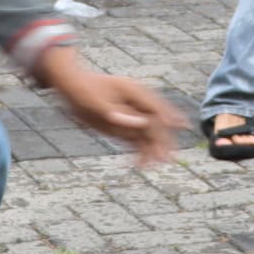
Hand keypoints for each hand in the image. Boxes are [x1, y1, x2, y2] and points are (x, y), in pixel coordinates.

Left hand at [36, 47, 175, 165]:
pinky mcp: (121, 125)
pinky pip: (133, 139)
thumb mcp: (97, 103)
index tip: (181, 125)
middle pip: (155, 121)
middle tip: (172, 154)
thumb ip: (118, 114)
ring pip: (146, 133)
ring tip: (161, 163)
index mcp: (133, 91)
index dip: (170, 115)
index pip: (156, 105)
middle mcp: (135, 103)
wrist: (71, 88)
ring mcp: (129, 114)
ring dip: (153, 148)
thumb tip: (141, 123)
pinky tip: (141, 165)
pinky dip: (138, 151)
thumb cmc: (83, 90)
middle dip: (164, 138)